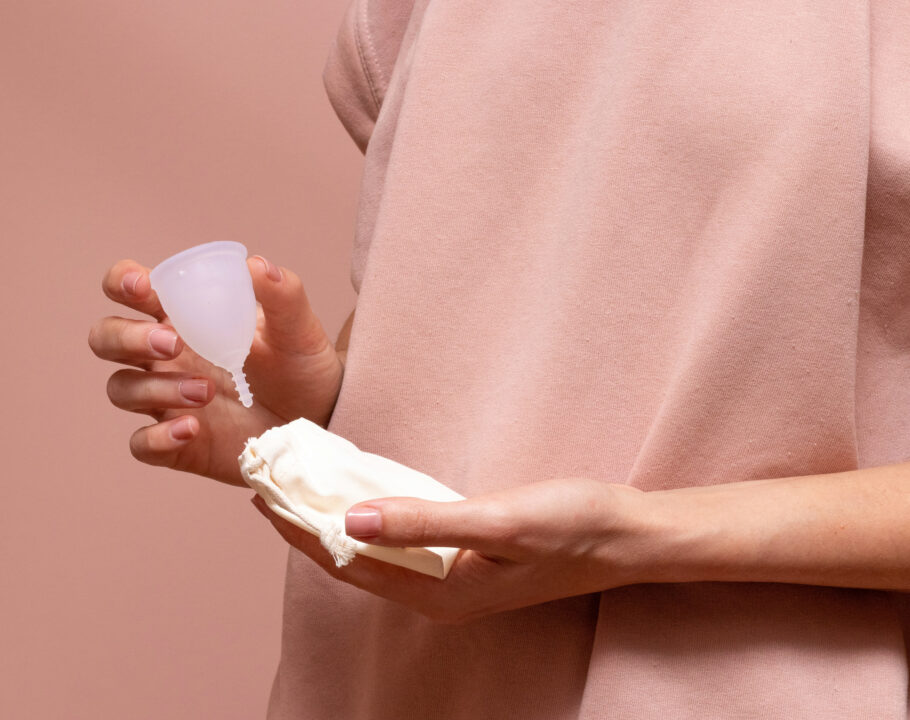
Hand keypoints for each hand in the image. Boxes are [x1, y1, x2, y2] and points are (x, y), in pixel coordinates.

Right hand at [89, 256, 344, 485]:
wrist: (321, 418)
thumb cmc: (300, 366)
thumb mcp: (298, 329)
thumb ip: (282, 295)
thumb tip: (257, 266)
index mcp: (184, 317)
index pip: (129, 291)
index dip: (122, 283)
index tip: (144, 288)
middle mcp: (165, 357)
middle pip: (105, 338)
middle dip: (127, 337)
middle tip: (174, 343)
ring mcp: (167, 400)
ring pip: (121, 389)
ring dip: (155, 387)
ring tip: (207, 390)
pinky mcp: (178, 443)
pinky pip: (142, 443)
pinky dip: (157, 436)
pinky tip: (191, 428)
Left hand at [250, 478, 649, 622]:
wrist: (625, 536)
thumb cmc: (570, 527)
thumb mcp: (498, 521)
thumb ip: (425, 522)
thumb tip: (350, 521)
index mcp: (439, 593)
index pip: (348, 562)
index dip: (302, 531)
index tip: (265, 496)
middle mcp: (439, 593)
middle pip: (356, 560)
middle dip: (310, 526)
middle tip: (273, 485)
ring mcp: (454, 578)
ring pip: (378, 550)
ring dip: (340, 520)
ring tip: (306, 486)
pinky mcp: (468, 559)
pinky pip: (406, 540)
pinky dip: (376, 517)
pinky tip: (365, 494)